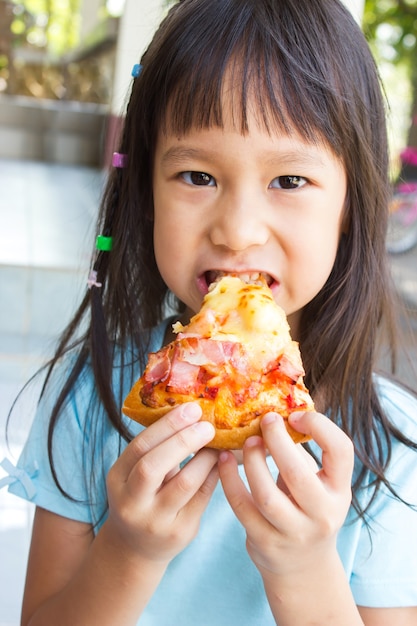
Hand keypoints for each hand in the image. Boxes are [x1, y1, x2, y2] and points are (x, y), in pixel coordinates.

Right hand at [105, 403, 218, 564]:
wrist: (137, 548)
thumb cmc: (142, 497)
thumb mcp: (135, 474)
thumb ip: (155, 449)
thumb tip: (191, 412)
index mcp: (117, 479)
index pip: (139, 447)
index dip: (167, 425)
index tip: (192, 408)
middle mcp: (131, 503)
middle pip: (153, 466)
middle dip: (183, 440)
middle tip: (207, 425)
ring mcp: (155, 521)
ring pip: (184, 483)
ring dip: (205, 457)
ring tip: (216, 442)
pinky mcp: (180, 533)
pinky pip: (202, 498)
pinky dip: (213, 474)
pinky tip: (220, 461)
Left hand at [218, 410, 353, 578]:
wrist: (303, 567)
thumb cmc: (308, 510)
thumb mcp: (319, 484)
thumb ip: (304, 454)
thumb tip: (277, 409)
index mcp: (339, 490)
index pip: (341, 450)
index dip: (319, 426)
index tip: (294, 416)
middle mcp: (322, 514)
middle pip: (297, 473)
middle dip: (276, 440)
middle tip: (265, 421)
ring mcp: (294, 532)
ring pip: (265, 494)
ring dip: (251, 461)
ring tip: (246, 441)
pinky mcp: (265, 542)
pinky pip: (241, 507)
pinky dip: (229, 479)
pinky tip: (223, 460)